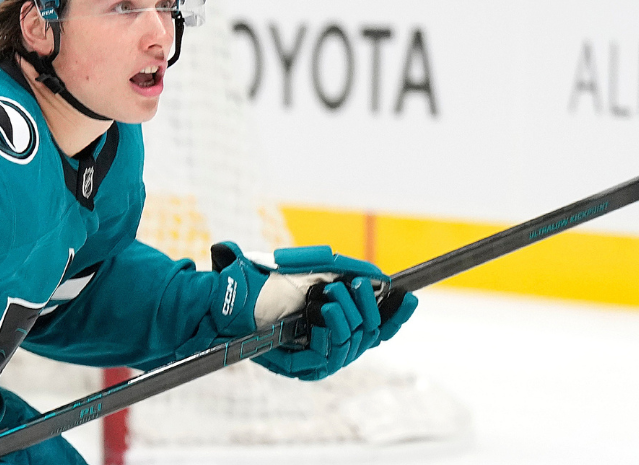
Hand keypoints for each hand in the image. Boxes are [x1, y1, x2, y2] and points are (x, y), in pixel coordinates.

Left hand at [211, 243, 416, 380]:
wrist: (229, 297)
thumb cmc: (265, 282)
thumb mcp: (309, 268)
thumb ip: (341, 271)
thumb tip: (378, 276)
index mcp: (338, 322)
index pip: (379, 326)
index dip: (397, 315)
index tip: (408, 295)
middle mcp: (332, 342)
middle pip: (372, 334)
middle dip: (368, 308)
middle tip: (354, 285)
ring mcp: (318, 358)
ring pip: (354, 344)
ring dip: (349, 316)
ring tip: (333, 295)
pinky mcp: (301, 368)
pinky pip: (329, 355)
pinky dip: (331, 331)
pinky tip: (324, 312)